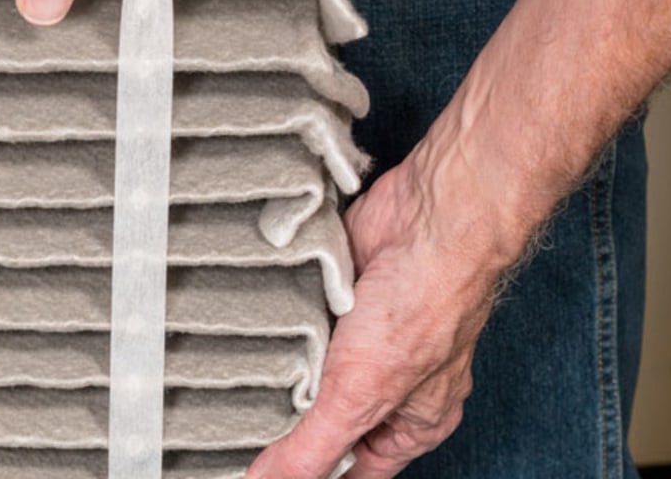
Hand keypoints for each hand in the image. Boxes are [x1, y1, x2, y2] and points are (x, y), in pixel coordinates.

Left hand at [248, 125, 540, 478]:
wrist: (429, 217)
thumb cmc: (425, 303)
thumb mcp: (362, 394)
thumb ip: (314, 446)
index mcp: (409, 422)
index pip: (351, 469)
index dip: (309, 473)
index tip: (260, 470)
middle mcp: (389, 382)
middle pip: (322, 418)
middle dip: (287, 418)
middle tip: (240, 420)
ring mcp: (361, 337)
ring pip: (304, 368)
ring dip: (279, 365)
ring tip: (246, 370)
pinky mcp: (337, 296)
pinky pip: (296, 322)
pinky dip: (279, 322)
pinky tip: (257, 327)